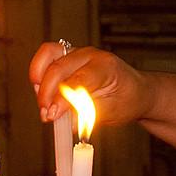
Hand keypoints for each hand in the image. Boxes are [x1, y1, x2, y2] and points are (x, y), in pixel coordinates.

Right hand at [28, 42, 153, 129]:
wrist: (136, 90)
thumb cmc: (128, 99)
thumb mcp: (114, 111)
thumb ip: (89, 114)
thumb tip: (67, 122)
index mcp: (104, 66)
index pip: (76, 81)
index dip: (61, 100)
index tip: (52, 116)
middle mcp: (89, 54)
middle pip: (58, 67)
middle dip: (46, 93)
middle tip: (46, 115)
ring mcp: (77, 53)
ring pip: (48, 55)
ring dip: (39, 80)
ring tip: (44, 103)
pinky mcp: (68, 57)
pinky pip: (47, 58)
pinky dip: (40, 74)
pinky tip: (43, 93)